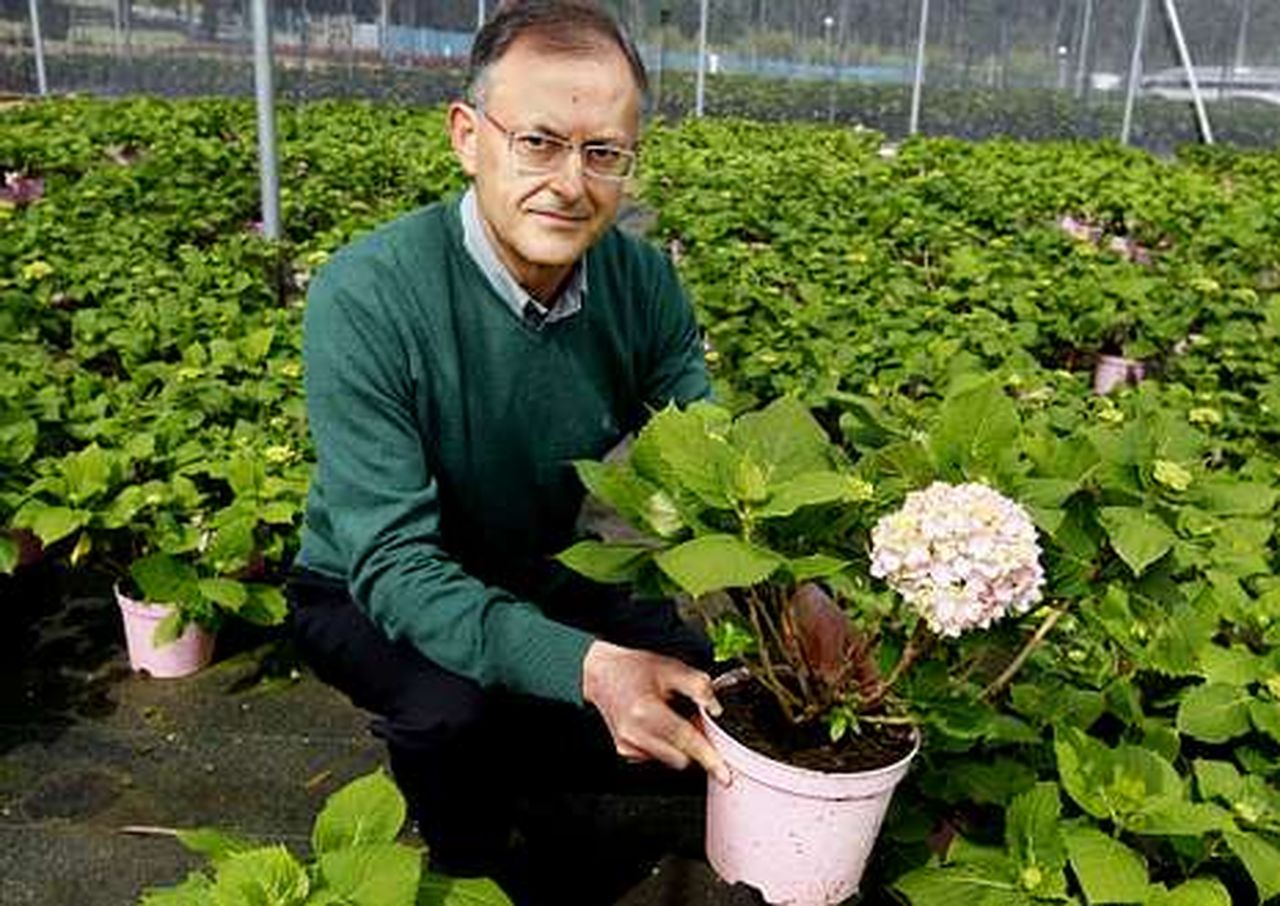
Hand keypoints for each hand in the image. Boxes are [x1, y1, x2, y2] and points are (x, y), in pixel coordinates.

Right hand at [582, 640, 730, 785]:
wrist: (601, 671)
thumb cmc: (633, 667)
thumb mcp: (671, 668)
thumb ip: (698, 687)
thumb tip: (716, 709)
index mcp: (646, 712)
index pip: (686, 742)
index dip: (709, 758)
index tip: (724, 774)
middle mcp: (634, 733)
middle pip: (680, 758)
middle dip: (694, 746)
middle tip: (693, 721)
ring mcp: (627, 745)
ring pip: (669, 760)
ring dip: (679, 746)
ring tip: (672, 718)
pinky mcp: (625, 751)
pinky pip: (656, 757)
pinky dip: (664, 746)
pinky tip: (658, 725)